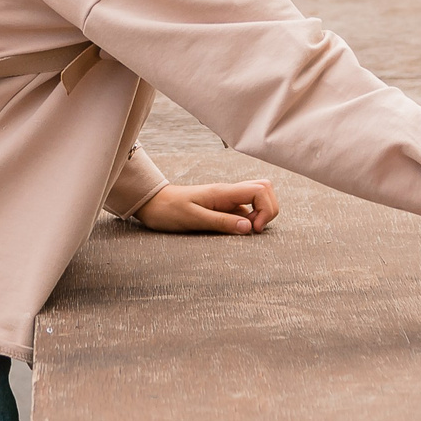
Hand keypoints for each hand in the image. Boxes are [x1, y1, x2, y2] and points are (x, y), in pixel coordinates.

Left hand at [136, 180, 279, 235]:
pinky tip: (233, 231)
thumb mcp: (193, 219)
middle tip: (253, 230)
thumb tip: (248, 228)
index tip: (253, 229)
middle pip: (264, 189)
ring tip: (243, 231)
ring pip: (257, 199)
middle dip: (268, 210)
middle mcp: (228, 193)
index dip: (266, 209)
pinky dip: (247, 221)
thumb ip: (221, 222)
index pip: (260, 189)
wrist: (151, 204)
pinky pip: (244, 209)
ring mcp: (226, 200)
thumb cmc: (168, 211)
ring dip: (259, 215)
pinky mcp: (222, 208)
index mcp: (223, 192)